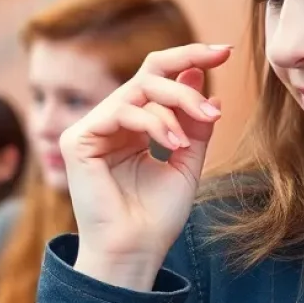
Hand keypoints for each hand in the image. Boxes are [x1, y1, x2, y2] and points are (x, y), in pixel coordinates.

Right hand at [60, 43, 231, 289]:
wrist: (134, 251)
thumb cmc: (156, 216)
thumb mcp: (186, 160)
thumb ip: (193, 120)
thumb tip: (198, 74)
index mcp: (131, 127)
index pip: (156, 79)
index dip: (188, 59)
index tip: (225, 51)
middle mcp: (108, 124)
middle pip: (148, 76)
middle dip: (186, 83)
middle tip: (213, 110)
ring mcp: (90, 130)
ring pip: (137, 90)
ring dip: (174, 107)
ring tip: (188, 142)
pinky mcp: (77, 140)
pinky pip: (121, 111)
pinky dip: (152, 124)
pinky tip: (171, 146)